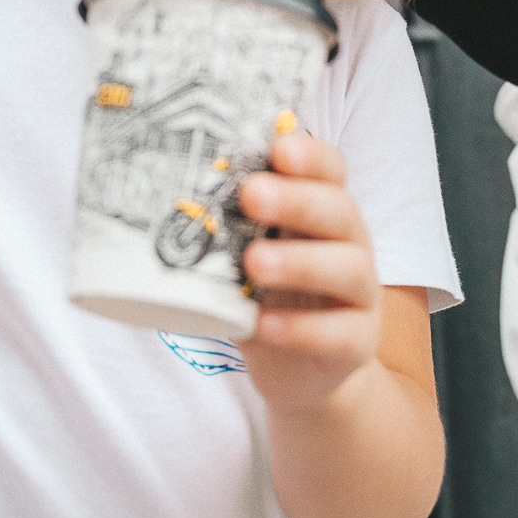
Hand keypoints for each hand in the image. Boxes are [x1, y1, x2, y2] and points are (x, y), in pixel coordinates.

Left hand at [236, 133, 382, 414]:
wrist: (300, 371)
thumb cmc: (266, 297)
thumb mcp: (247, 253)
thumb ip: (226, 227)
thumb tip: (157, 200)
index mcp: (322, 210)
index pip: (329, 170)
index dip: (310, 155)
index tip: (278, 146)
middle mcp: (350, 243)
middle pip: (339, 211)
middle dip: (296, 200)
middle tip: (251, 193)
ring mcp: (360, 294)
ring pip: (348, 268)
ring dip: (300, 262)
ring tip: (254, 262)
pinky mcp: (357, 342)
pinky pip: (339, 333)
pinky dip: (301, 329)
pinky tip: (264, 325)